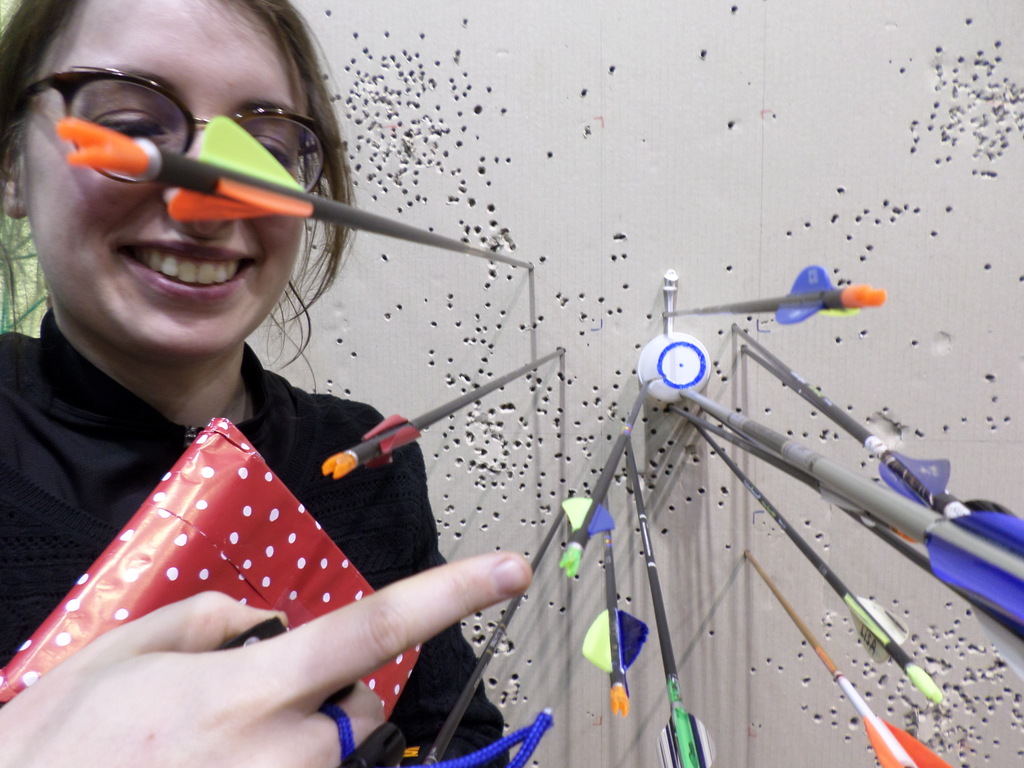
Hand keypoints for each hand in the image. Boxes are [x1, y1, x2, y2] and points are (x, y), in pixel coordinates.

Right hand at [0, 552, 530, 767]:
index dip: (451, 592)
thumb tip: (257, 621)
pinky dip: (282, 767)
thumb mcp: (120, 652)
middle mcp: (284, 756)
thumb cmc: (55, 747)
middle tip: (254, 700)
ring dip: (300, 742)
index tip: (509, 568)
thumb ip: (209, 619)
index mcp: (249, 689)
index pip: (373, 625)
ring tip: (212, 750)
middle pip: (363, 707)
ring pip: (333, 758)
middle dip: (334, 693)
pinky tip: (216, 764)